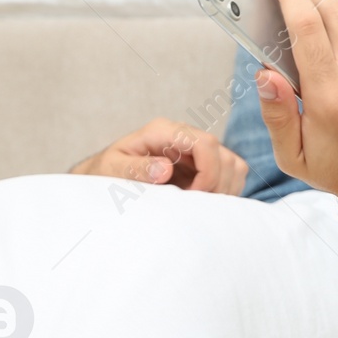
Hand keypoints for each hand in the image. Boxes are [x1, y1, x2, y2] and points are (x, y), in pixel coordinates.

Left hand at [69, 118, 247, 194]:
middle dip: (216, 185)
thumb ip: (137, 169)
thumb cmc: (106, 172)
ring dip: (224, 188)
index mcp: (163, 132)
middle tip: (195, 205)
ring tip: (199, 205)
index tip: (193, 196)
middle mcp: (183, 135)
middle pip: (223, 154)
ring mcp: (195, 150)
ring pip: (233, 164)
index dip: (207, 173)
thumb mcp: (113, 170)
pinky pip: (231, 174)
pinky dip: (225, 191)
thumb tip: (165, 169)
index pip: (204, 143)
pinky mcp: (202, 164)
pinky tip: (203, 203)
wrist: (104, 176)